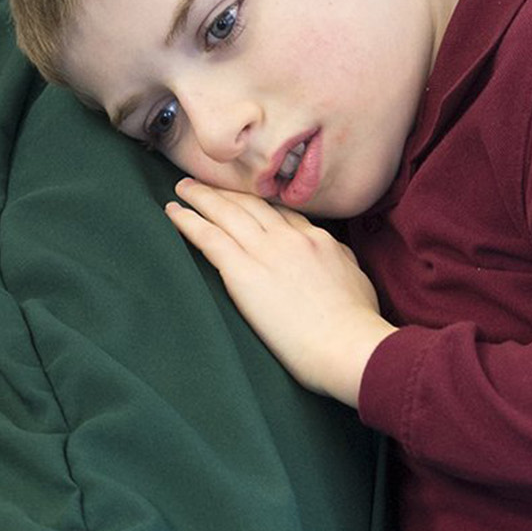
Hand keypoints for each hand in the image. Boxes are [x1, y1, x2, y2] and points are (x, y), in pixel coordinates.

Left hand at [164, 178, 394, 406]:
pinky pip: (209, 237)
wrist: (350, 346)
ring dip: (201, 197)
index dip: (261, 205)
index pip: (284, 215)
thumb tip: (334, 257)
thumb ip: (340, 263)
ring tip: (183, 188)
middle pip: (252, 204)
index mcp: (318, 241)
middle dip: (228, 192)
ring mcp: (266, 252)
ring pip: (227, 212)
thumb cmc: (357, 327)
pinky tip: (173, 211)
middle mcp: (291, 238)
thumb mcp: (358, 282)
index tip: (245, 201)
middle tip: (206, 184)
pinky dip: (188, 221)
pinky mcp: (244, 272)